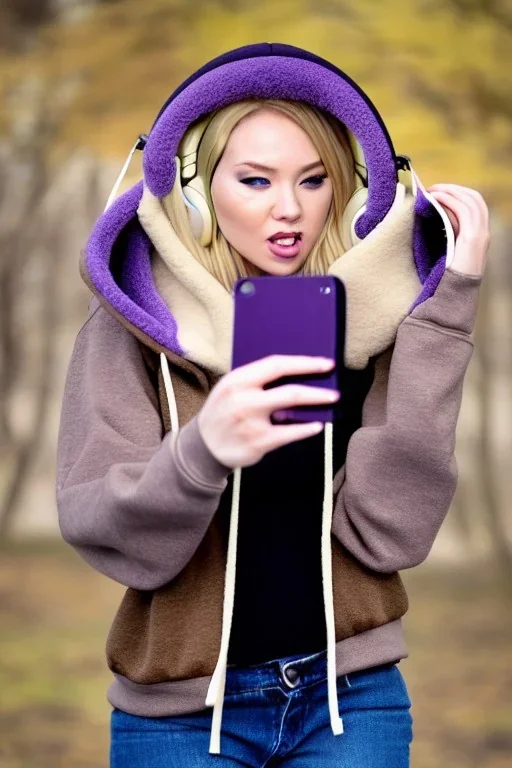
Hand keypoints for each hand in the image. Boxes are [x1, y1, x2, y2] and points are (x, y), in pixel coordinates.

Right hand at [197, 355, 339, 467]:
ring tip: (331, 401)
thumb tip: (295, 371)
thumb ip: (256, 379)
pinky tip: (316, 426)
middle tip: (335, 388)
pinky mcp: (258, 442)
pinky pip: (290, 434)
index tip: (325, 363)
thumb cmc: (223, 412)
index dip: (304, 363)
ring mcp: (251, 422)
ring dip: (316, 403)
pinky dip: (306, 429)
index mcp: (237, 380)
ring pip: (292, 409)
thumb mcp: (231, 388)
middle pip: (289, 390)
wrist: (203, 446)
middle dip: (317, 388)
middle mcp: (244, 399)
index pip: (276, 365)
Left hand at [427, 183, 489, 276]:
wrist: (453, 296)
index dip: (459, 194)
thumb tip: (435, 216)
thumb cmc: (446, 278)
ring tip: (432, 191)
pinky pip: (464, 210)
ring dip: (451, 191)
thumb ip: (449, 234)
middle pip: (475, 199)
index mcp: (479, 236)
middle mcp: (484, 233)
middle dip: (454, 189)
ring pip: (471, 201)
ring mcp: (481, 235)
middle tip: (434, 188)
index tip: (439, 192)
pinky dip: (450, 200)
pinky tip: (436, 199)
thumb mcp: (449, 251)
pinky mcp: (473, 238)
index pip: (475, 205)